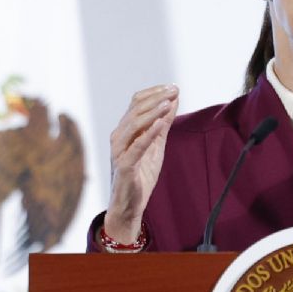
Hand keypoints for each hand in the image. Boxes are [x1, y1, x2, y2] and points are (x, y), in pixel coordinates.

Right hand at [103, 84, 178, 243]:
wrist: (129, 204)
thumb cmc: (141, 173)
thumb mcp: (157, 144)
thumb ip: (163, 124)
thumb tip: (173, 100)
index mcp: (125, 130)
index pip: (136, 103)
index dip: (154, 93)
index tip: (173, 87)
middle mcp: (119, 137)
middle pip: (134, 110)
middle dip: (156, 98)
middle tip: (173, 90)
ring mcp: (119, 152)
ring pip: (132, 126)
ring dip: (151, 113)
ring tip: (167, 103)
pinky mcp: (124, 167)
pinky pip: (135, 147)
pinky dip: (147, 134)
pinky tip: (159, 124)